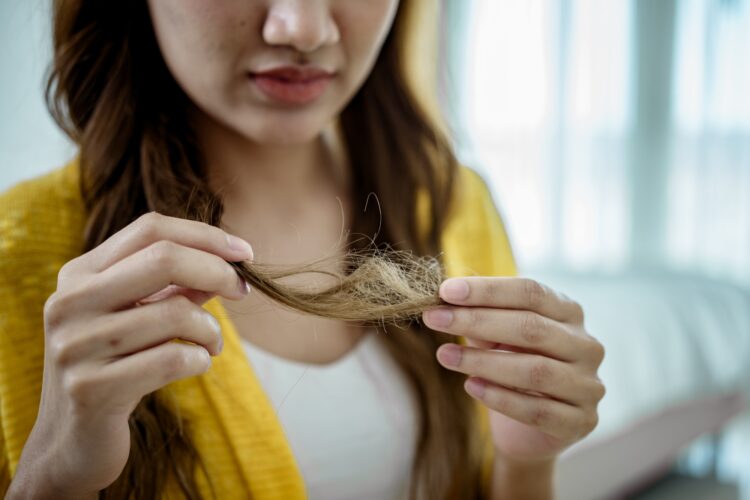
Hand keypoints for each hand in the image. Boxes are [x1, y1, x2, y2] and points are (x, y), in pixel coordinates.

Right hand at [11, 212, 252, 496]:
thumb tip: (228, 260)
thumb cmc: (117, 367)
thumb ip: (175, 286)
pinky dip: (201, 359)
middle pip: (163, 259)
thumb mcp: (139, 317)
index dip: (205, 236)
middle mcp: (69, 303)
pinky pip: (172, 359)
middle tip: (243, 290)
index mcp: (79, 275)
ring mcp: (75, 346)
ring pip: (175, 314)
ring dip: (211, 329)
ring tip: (212, 343)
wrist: (72, 442)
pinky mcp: (90, 389)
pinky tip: (198, 364)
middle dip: (217, 271)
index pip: (150, 229)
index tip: (245, 253)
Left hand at [422, 277, 604, 463]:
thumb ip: (481, 318)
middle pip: (532, 327)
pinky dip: (500, 398)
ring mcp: (588, 385)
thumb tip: (447, 299)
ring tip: (444, 355)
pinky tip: (471, 387)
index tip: (446, 291)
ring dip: (483, 361)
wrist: (528, 433)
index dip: (488, 290)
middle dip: (477, 320)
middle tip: (434, 319)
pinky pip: (538, 410)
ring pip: (535, 370)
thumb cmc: (512, 370)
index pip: (531, 292)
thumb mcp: (496, 339)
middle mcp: (586, 345)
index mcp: (570, 313)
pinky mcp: (581, 421)